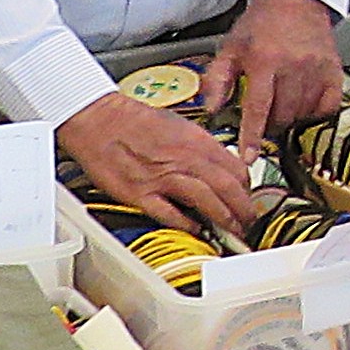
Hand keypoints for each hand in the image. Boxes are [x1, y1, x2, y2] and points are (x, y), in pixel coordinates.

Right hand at [57, 90, 259, 233]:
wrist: (99, 119)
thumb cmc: (134, 121)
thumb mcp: (179, 125)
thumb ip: (201, 147)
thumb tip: (220, 165)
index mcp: (196, 141)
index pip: (235, 168)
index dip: (247, 188)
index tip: (248, 197)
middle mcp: (183, 159)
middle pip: (227, 187)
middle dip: (244, 209)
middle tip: (250, 222)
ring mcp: (162, 177)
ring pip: (206, 200)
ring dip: (224, 218)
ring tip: (233, 230)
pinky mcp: (140, 193)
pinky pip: (169, 214)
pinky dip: (186, 224)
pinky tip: (196, 230)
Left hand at [198, 0, 344, 156]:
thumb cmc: (261, 24)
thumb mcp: (231, 47)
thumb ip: (217, 79)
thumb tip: (211, 109)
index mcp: (264, 60)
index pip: (258, 108)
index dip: (252, 136)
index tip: (249, 157)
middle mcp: (293, 65)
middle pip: (282, 116)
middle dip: (270, 125)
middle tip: (264, 117)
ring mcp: (316, 69)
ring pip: (303, 114)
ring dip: (291, 118)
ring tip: (282, 105)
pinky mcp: (333, 70)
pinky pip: (327, 107)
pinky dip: (315, 112)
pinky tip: (304, 103)